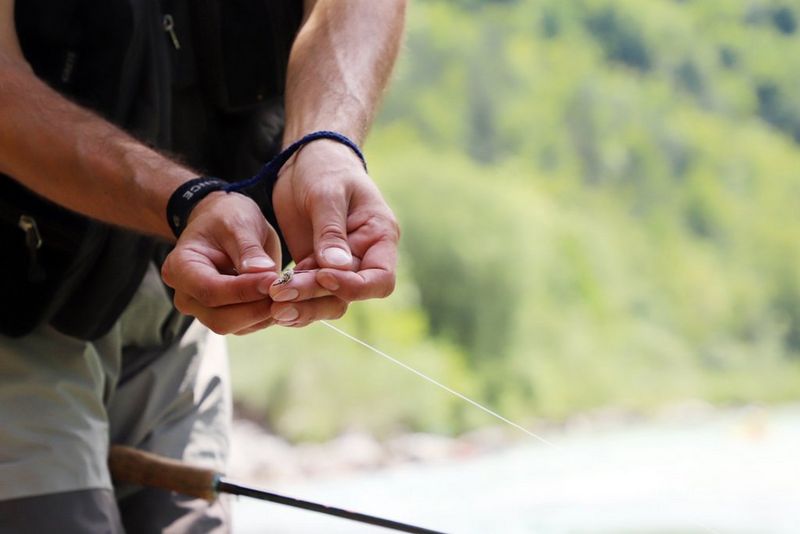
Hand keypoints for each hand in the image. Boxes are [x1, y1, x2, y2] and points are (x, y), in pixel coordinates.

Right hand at [161, 191, 281, 334]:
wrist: (225, 224)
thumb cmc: (227, 218)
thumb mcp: (239, 223)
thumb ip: (249, 248)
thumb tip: (264, 272)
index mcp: (180, 268)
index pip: (210, 290)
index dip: (244, 290)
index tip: (274, 278)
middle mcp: (186, 296)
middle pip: (221, 319)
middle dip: (257, 308)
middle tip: (288, 289)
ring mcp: (203, 310)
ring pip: (236, 327)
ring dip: (265, 313)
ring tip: (288, 291)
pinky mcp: (224, 316)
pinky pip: (247, 326)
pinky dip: (267, 315)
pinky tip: (284, 297)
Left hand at [269, 139, 398, 321]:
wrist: (306, 159)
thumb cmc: (325, 168)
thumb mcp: (327, 193)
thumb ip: (330, 231)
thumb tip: (336, 268)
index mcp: (379, 237)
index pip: (380, 280)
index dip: (355, 287)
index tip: (323, 275)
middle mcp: (363, 256)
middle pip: (349, 295)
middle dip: (316, 296)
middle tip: (280, 292)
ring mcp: (338, 265)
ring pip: (328, 300)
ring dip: (302, 304)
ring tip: (273, 303)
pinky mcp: (314, 266)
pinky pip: (308, 293)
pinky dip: (291, 298)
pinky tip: (269, 299)